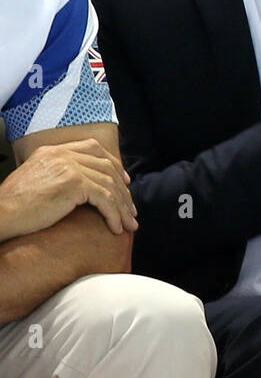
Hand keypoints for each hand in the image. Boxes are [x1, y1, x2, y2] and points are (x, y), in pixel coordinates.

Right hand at [0, 140, 136, 241]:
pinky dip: (114, 214)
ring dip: (122, 207)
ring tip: (129, 224)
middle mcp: (63, 154)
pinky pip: (104, 198)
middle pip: (106, 166)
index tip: (123, 181)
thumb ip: (55, 175)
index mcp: (53, 151)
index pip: (93, 149)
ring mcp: (69, 166)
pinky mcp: (74, 184)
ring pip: (109, 184)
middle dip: (122, 189)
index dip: (113, 165)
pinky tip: (116, 228)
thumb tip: (77, 189)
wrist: (0, 214)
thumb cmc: (12, 206)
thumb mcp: (34, 180)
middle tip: (131, 209)